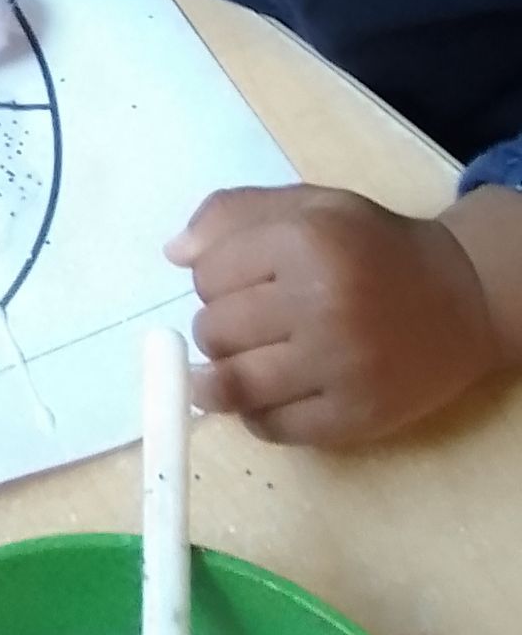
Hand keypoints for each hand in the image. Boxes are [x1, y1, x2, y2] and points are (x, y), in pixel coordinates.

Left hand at [168, 183, 503, 445]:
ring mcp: (340, 366)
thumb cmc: (370, 247)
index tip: (241, 282)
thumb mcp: (308, 206)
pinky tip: (278, 391)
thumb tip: (174, 253)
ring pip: (233, 385)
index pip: (205, 275)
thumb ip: (232, 215)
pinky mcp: (355, 417)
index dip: (213, 280)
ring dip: (226, 376)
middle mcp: (321, 303)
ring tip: (248, 361)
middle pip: (213, 332)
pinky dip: (259, 415)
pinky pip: (271, 429)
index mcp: (305, 241)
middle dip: (219, 328)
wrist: (460, 298)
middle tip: (251, 323)